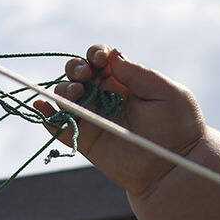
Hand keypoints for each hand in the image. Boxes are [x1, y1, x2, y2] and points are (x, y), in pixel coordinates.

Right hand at [33, 45, 206, 196]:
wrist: (175, 166)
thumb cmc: (179, 126)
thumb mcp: (166, 92)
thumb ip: (139, 73)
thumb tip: (112, 57)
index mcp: (123, 80)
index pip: (100, 59)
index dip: (95, 54)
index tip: (100, 58)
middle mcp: (105, 96)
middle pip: (78, 73)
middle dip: (76, 67)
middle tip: (85, 73)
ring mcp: (94, 117)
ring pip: (65, 95)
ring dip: (64, 89)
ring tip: (76, 92)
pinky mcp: (86, 139)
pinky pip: (59, 125)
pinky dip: (45, 115)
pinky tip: (40, 106)